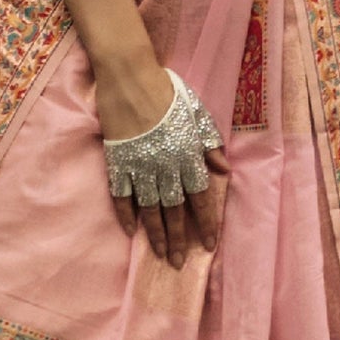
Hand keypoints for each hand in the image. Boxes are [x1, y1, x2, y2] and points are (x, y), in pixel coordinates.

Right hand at [94, 55, 227, 266]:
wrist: (128, 76)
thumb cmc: (166, 91)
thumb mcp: (196, 112)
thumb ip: (209, 141)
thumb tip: (222, 168)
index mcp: (187, 154)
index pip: (199, 197)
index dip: (205, 223)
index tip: (209, 245)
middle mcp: (165, 165)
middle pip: (174, 210)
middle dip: (179, 238)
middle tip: (180, 263)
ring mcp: (138, 166)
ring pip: (148, 208)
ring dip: (155, 234)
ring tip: (160, 256)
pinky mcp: (117, 162)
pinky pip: (120, 195)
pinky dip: (124, 214)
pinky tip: (130, 232)